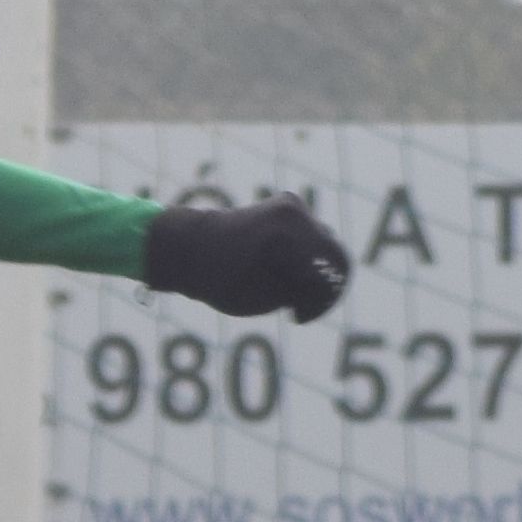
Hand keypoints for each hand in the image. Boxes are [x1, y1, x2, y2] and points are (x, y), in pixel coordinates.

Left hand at [141, 192, 349, 322]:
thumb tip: (330, 280)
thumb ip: (304, 290)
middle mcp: (294, 215)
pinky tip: (283, 272)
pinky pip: (313, 236)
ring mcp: (293, 205)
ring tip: (283, 289)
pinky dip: (305, 256)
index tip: (297, 316)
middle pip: (334, 257)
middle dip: (322, 286)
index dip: (322, 302)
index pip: (330, 275)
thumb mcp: (265, 298)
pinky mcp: (289, 205)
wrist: (188, 245)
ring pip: (325, 247)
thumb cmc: (219, 279)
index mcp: (285, 238)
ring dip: (313, 271)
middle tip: (298, 307)